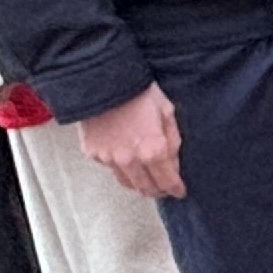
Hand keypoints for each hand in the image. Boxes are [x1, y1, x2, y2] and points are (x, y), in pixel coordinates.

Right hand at [78, 83, 185, 200]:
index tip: (180, 191)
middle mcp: (130, 160)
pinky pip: (110, 167)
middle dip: (158, 190)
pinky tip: (125, 156)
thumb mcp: (166, 111)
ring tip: (146, 178)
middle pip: (146, 189)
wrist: (103, 81)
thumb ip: (172, 141)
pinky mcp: (93, 154)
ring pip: (127, 183)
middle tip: (164, 187)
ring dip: (139, 183)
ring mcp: (109, 159)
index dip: (176, 189)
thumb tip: (173, 162)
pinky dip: (120, 166)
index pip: (167, 182)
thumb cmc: (138, 92)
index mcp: (152, 150)